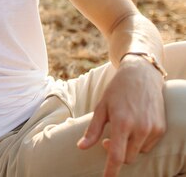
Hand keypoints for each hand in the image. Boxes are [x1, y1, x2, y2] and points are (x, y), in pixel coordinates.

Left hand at [77, 58, 165, 176]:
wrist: (141, 75)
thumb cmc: (117, 90)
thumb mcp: (101, 107)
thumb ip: (92, 130)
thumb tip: (81, 147)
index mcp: (122, 123)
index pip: (116, 154)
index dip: (111, 170)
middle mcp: (140, 128)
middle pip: (127, 157)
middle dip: (116, 153)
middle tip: (106, 140)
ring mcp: (153, 129)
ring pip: (138, 152)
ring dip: (128, 147)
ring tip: (122, 129)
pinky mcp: (161, 128)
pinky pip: (148, 145)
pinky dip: (139, 141)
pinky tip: (135, 126)